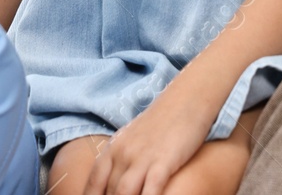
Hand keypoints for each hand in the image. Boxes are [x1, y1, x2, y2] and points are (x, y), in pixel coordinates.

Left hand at [85, 91, 211, 194]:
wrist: (187, 97)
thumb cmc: (163, 122)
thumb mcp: (135, 139)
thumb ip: (123, 160)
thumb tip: (116, 183)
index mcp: (114, 148)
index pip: (94, 183)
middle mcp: (123, 154)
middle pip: (110, 192)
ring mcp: (143, 157)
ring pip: (124, 194)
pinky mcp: (164, 161)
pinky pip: (151, 190)